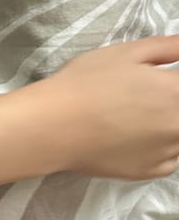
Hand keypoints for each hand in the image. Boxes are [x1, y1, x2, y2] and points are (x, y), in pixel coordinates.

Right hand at [0, 36, 178, 185]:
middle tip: (139, 97)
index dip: (170, 84)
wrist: (54, 126)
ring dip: (167, 125)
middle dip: (168, 102)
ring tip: (132, 115)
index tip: (156, 82)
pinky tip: (131, 136)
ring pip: (178, 136)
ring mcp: (166, 152)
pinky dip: (158, 148)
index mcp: (176, 92)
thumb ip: (167, 47)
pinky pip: (168, 158)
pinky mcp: (150, 172)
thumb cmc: (85, 83)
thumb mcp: (124, 52)